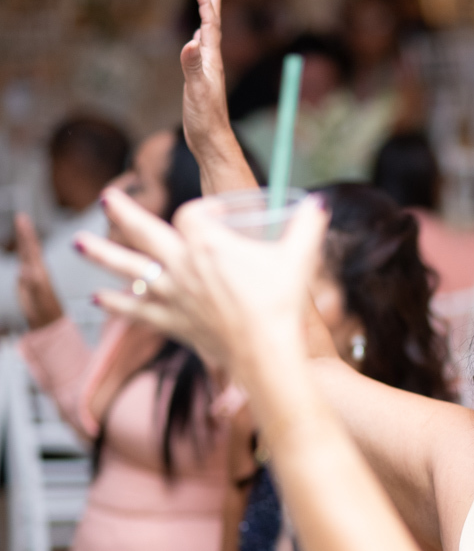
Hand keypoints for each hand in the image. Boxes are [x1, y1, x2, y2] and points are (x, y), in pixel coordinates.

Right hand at [14, 213, 63, 329]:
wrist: (47, 321)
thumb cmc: (45, 310)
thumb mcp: (39, 297)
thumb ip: (32, 283)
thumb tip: (25, 269)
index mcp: (40, 271)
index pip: (32, 248)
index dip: (26, 234)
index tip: (22, 219)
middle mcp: (37, 269)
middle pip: (29, 246)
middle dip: (24, 232)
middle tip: (21, 217)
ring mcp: (32, 273)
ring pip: (26, 251)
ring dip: (23, 238)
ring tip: (21, 224)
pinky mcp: (27, 279)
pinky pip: (24, 260)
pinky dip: (22, 251)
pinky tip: (21, 246)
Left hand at [76, 187, 327, 373]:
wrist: (266, 352)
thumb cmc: (282, 305)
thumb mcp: (299, 256)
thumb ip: (308, 225)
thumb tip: (319, 203)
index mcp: (208, 244)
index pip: (194, 214)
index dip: (206, 209)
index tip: (220, 214)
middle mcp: (182, 265)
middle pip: (143, 232)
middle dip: (123, 213)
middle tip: (105, 197)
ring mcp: (173, 295)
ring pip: (129, 270)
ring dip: (101, 255)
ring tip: (77, 243)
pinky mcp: (174, 323)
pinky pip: (139, 311)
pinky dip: (119, 304)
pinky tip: (100, 299)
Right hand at [181, 0, 234, 158]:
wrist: (211, 141)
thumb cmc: (206, 119)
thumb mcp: (197, 91)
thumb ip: (193, 67)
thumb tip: (192, 42)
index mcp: (212, 62)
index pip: (211, 27)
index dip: (208, 7)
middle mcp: (212, 63)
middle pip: (213, 29)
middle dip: (211, 7)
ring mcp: (207, 72)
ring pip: (208, 38)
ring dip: (207, 20)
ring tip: (206, 7)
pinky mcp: (201, 80)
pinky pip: (201, 53)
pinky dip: (200, 40)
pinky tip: (199, 40)